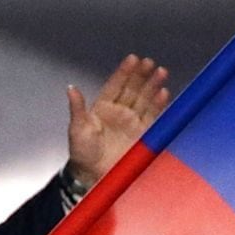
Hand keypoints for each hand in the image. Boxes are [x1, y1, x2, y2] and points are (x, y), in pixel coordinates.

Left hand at [66, 54, 169, 187]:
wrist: (93, 175)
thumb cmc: (82, 153)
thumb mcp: (77, 129)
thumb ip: (77, 108)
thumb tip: (71, 88)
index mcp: (102, 108)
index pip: (115, 85)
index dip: (124, 72)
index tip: (132, 59)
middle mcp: (119, 112)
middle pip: (133, 89)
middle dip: (141, 75)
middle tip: (149, 62)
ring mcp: (132, 122)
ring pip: (145, 99)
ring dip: (153, 86)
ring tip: (161, 72)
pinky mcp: (142, 134)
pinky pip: (153, 116)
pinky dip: (159, 105)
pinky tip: (164, 93)